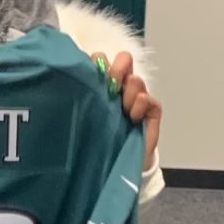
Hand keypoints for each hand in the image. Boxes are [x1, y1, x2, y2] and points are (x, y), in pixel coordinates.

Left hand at [90, 51, 161, 171]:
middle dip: (117, 69)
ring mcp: (137, 98)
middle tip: (111, 85)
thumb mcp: (82, 115)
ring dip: (128, 92)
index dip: (98, 62)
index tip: (91, 75)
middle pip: (124, 59)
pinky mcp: (151, 110)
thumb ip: (80, 95)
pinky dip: (140, 105)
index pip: (101, 58)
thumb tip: (71, 77)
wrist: (114, 165)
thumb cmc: (95, 139)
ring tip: (122, 111)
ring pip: (136, 79)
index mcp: (101, 83)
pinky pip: (149, 99)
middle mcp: (120, 87)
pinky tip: (133, 119)